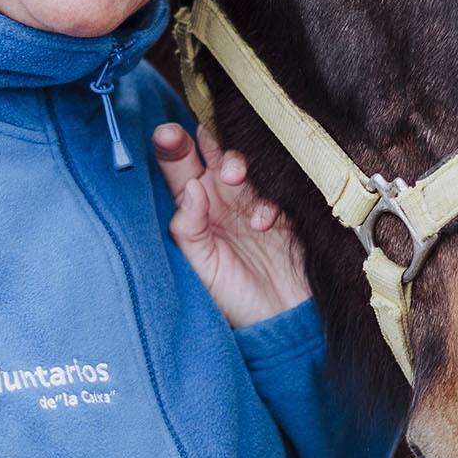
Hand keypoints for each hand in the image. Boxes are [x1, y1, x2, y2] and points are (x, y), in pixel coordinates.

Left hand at [154, 124, 311, 329]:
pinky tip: (264, 221)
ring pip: (248, 162)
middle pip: (216, 152)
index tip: (168, 135)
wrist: (286, 323)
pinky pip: (279, 187)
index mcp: (196, 209)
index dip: (173, 145)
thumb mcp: (201, 270)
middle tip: (217, 163)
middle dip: (215, 146)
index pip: (180, 166)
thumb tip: (191, 188)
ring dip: (241, 163)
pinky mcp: (289, 209)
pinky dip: (270, 197)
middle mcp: (225, 198)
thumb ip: (188, 229)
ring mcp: (257, 201)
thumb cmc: (236, 301)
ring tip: (236, 179)